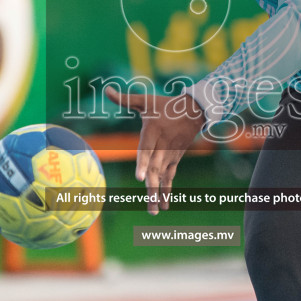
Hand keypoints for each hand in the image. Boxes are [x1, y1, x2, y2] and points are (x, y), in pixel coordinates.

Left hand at [103, 87, 205, 214]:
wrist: (193, 110)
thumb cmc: (165, 106)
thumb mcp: (145, 101)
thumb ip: (124, 99)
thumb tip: (106, 89)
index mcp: (152, 132)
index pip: (146, 150)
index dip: (143, 164)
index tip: (140, 178)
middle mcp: (162, 146)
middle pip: (155, 169)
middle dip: (152, 188)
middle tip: (148, 206)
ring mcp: (170, 155)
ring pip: (163, 177)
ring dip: (159, 194)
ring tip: (154, 211)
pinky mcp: (174, 160)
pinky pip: (170, 177)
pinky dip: (167, 191)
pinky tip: (164, 206)